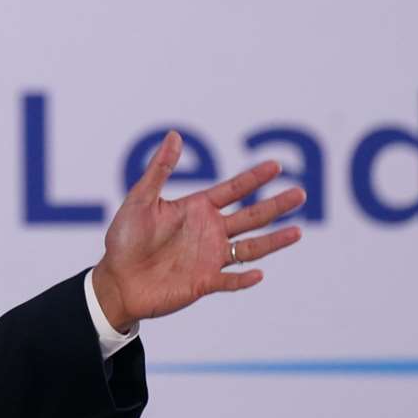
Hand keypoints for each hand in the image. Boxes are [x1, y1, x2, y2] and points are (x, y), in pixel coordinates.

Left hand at [92, 130, 305, 331]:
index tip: (276, 165)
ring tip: (298, 231)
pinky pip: (230, 280)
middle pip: (251, 216)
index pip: (233, 189)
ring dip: (273, 240)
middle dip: (275, 205)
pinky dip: (244, 278)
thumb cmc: (125, 238)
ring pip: (250, 247)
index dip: (254, 177)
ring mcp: (209, 257)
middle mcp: (209, 231)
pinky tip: (259, 273)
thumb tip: (174, 135)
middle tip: (300, 193)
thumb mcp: (140, 199)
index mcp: (197, 208)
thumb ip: (160, 169)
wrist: (117, 279)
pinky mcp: (204, 282)